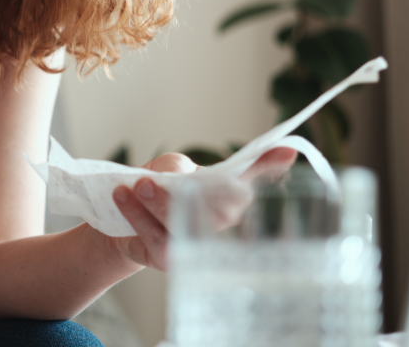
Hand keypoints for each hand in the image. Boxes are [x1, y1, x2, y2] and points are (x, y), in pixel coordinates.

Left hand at [109, 147, 297, 269]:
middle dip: (191, 190)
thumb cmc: (156, 188)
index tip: (286, 150)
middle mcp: (220, 220)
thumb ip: (179, 169)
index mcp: (226, 192)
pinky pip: (155, 236)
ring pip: (181, 222)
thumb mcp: (170, 168)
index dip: (270, 164)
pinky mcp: (171, 259)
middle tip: (155, 177)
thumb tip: (180, 175)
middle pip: (217, 205)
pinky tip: (122, 197)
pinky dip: (137, 214)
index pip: (253, 176)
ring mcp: (198, 242)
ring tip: (137, 184)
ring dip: (157, 202)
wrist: (122, 220)